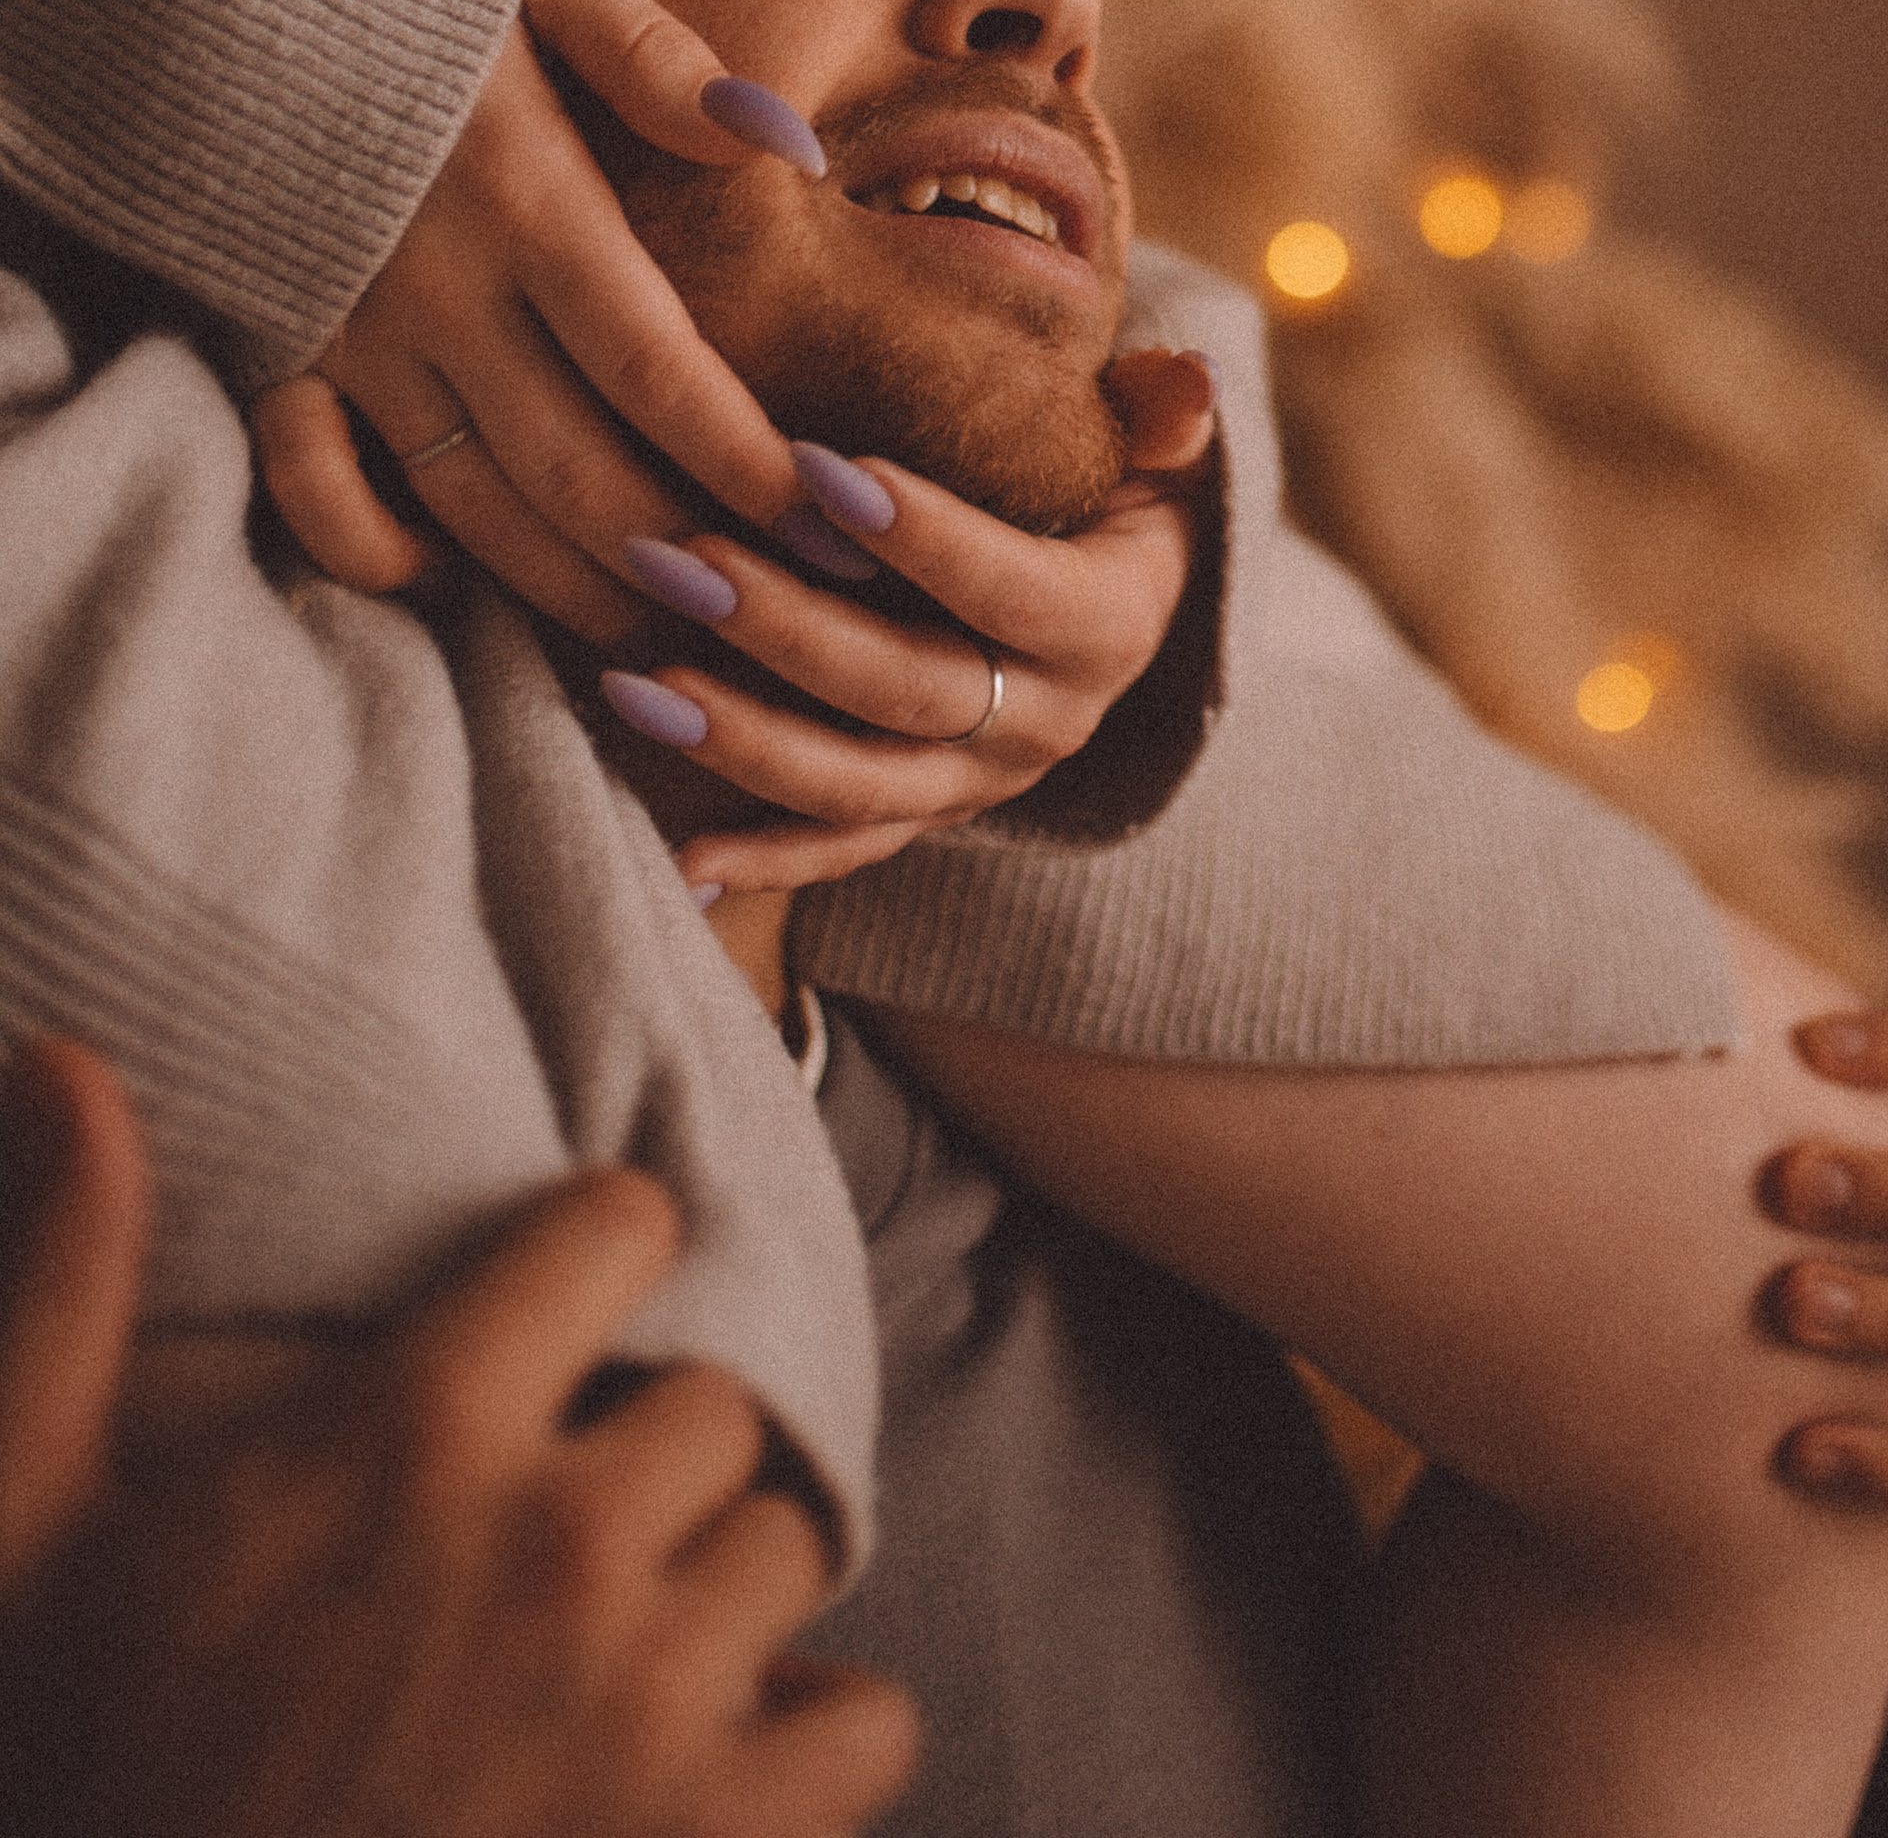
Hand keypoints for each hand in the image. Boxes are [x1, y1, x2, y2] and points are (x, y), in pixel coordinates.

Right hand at [0, 1062, 918, 1837]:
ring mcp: (651, 1700)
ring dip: (719, 1595)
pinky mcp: (717, 1837)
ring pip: (788, 1549)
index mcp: (414, 1436)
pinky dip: (816, 1737)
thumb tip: (69, 1065)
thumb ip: (74, 1288)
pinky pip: (866, 1720)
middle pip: (714, 1402)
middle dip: (649, 1459)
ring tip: (630, 1647)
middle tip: (567, 1531)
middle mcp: (559, 1544)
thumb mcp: (32, 1528)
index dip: (598, 1264)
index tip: (564, 1318)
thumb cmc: (87, 1771)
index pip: (623, 1229)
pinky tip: (730, 1756)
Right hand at [254, 0, 804, 633]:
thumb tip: (783, 142)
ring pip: (467, 504)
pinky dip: (384, 554)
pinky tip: (459, 587)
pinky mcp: (275, 347)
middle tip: (770, 613)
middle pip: (573, 466)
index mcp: (524, 191)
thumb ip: (658, 56)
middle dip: (679, 556)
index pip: (657, 368)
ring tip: (663, 639)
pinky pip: (322, 489)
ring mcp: (350, 333)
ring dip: (567, 583)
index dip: (745, 463)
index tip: (829, 523)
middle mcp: (438, 288)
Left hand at [599, 346, 1215, 894]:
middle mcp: (1045, 724)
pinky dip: (761, 858)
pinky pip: (841, 852)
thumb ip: (1158, 411)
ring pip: (859, 783)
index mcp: (1105, 627)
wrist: (1110, 600)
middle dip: (786, 626)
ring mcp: (978, 785)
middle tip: (680, 556)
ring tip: (633, 682)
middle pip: (908, 687)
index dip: (920, 536)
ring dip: (741, 739)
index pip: (1008, 587)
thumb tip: (1188, 381)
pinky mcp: (923, 818)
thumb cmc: (1109, 487)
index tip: (813, 467)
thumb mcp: (1148, 446)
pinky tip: (674, 855)